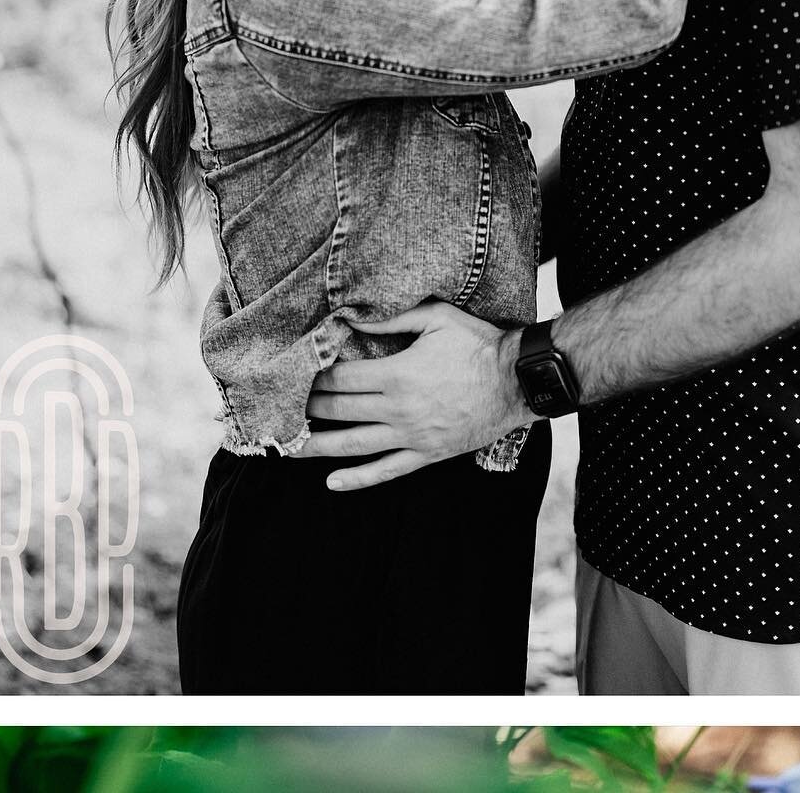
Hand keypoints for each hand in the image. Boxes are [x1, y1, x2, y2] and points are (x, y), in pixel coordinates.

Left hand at [297, 302, 531, 490]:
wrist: (516, 382)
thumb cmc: (478, 344)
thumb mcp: (437, 318)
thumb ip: (393, 317)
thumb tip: (354, 316)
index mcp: (397, 373)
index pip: (341, 378)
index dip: (316, 376)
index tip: (298, 373)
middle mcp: (398, 409)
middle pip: (339, 411)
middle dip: (308, 409)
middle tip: (283, 407)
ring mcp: (411, 437)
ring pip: (353, 446)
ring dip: (318, 447)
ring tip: (289, 447)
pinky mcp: (426, 455)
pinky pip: (386, 471)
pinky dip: (357, 480)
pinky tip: (332, 483)